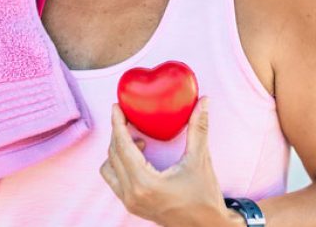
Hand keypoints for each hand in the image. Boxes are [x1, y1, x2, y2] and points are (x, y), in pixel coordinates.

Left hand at [100, 97, 240, 226]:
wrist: (206, 226)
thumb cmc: (204, 196)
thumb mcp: (200, 160)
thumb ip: (199, 128)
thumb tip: (204, 101)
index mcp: (146, 183)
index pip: (122, 147)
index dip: (117, 124)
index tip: (116, 106)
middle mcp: (132, 194)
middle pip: (113, 155)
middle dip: (118, 133)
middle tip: (128, 116)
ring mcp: (130, 202)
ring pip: (109, 169)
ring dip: (118, 151)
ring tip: (139, 141)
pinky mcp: (132, 206)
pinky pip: (115, 180)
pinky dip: (121, 164)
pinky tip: (141, 157)